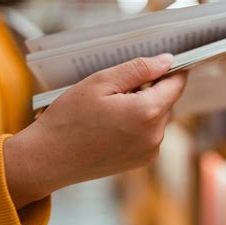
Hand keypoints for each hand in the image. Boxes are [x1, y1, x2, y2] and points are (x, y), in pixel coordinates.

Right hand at [4, 54, 186, 208]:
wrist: (49, 159)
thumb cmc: (69, 118)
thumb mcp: (100, 82)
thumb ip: (138, 69)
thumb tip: (167, 61)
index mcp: (147, 112)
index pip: (177, 83)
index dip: (170, 70)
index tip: (159, 63)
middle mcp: (155, 135)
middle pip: (168, 101)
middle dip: (151, 90)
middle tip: (118, 88)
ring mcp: (149, 152)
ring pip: (159, 118)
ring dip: (144, 108)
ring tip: (111, 109)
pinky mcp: (141, 162)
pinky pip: (150, 134)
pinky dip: (138, 125)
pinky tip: (112, 125)